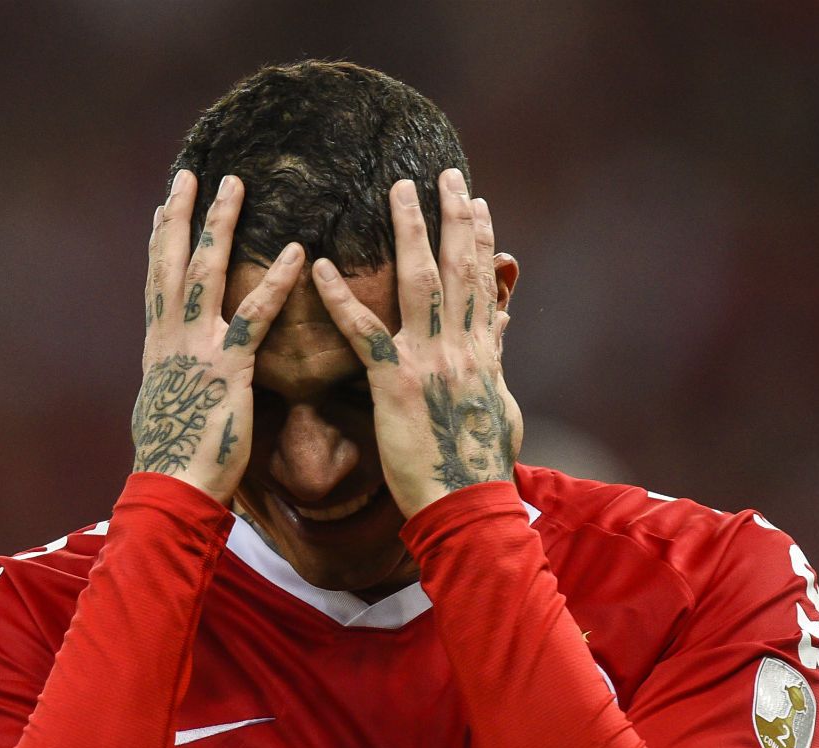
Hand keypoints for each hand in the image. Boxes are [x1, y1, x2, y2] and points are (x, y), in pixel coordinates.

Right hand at [132, 170, 304, 503]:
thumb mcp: (168, 409)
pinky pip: (255, 317)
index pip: (158, 283)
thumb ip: (178, 380)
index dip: (162, 242)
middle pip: (173, 264)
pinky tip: (297, 252)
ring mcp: (196, 350)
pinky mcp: (228, 369)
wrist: (172, 489)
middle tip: (190, 174)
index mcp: (158, 349)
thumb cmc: (175, 460)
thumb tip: (176, 374)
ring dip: (220, 225)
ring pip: (206, 274)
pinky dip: (276, 282)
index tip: (165, 206)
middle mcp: (171, 340)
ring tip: (235, 185)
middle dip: (182, 216)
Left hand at [309, 169, 520, 518]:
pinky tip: (319, 266)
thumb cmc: (480, 464)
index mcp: (481, 352)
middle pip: (457, 268)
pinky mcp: (393, 384)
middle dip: (452, 216)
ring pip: (419, 283)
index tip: (475, 201)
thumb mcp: (499, 405)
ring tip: (398, 189)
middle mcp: (459, 347)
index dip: (479, 238)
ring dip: (409, 231)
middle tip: (444, 173)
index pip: (481, 282)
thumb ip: (494, 359)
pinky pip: (363, 333)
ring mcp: (427, 361)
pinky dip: (340, 298)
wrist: (466, 504)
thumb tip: (499, 327)